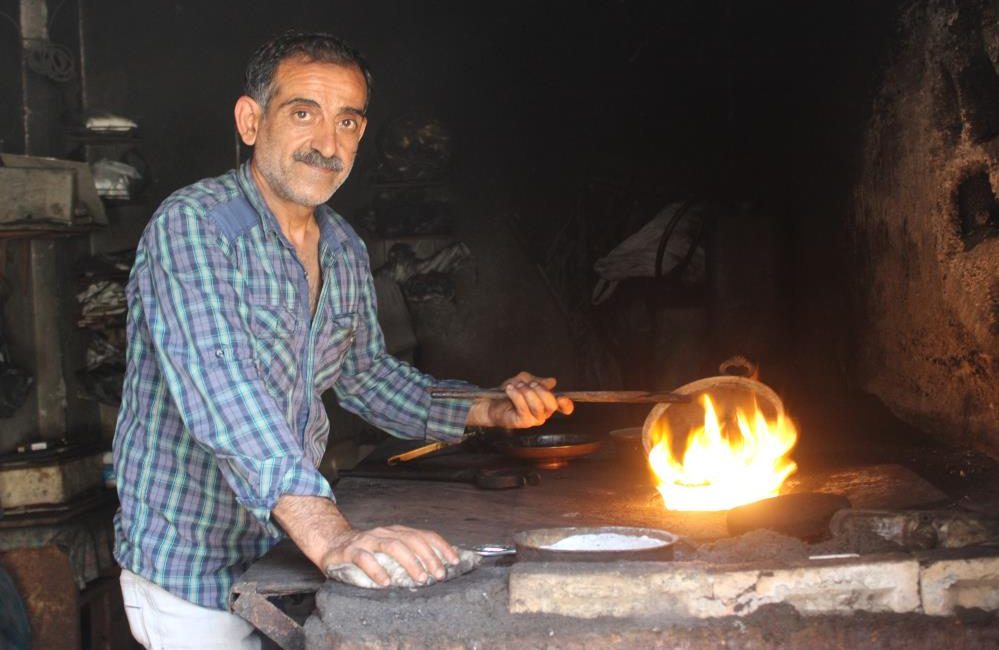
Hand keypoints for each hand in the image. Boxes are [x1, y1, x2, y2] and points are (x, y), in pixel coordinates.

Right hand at [321, 524, 459, 587]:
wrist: (332, 544)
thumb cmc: (366, 551)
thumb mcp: (390, 550)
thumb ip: (409, 555)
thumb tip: (439, 567)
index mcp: (397, 532)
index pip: (424, 535)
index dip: (441, 546)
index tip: (455, 560)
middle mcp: (385, 532)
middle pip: (411, 540)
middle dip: (428, 557)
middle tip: (438, 575)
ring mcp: (368, 540)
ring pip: (392, 546)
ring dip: (409, 562)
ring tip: (419, 578)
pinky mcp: (350, 551)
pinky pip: (364, 558)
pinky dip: (376, 570)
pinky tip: (385, 582)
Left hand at [467, 371, 574, 427]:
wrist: (491, 402)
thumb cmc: (509, 392)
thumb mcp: (524, 381)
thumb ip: (537, 380)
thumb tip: (551, 381)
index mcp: (547, 403)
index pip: (565, 407)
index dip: (567, 403)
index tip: (561, 397)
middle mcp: (543, 414)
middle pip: (552, 404)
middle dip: (540, 390)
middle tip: (528, 384)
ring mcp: (533, 420)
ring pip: (537, 405)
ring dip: (526, 391)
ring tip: (515, 386)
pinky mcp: (522, 423)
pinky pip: (523, 407)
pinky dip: (516, 395)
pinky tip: (509, 390)